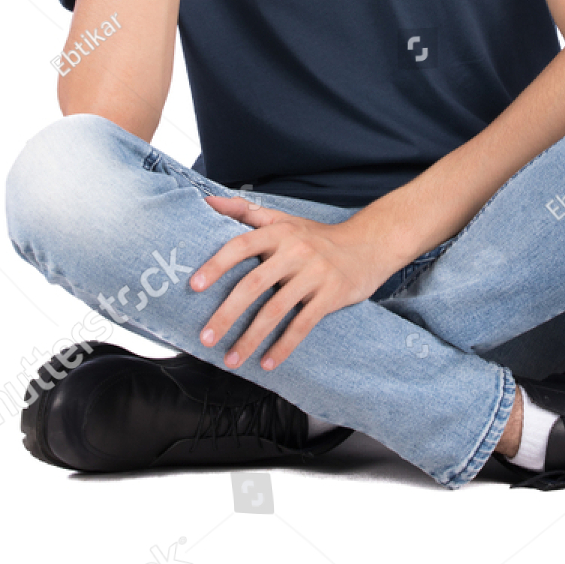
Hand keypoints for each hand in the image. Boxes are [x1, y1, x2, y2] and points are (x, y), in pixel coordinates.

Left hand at [190, 197, 399, 370]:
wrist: (370, 244)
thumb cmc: (318, 236)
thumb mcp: (284, 219)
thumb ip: (245, 212)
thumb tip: (207, 200)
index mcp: (280, 232)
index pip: (241, 245)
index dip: (217, 265)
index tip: (194, 286)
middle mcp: (296, 251)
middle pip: (253, 284)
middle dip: (227, 314)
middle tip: (205, 338)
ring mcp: (315, 275)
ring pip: (276, 310)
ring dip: (250, 338)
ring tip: (231, 359)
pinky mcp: (331, 296)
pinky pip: (302, 325)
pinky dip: (283, 346)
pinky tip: (267, 363)